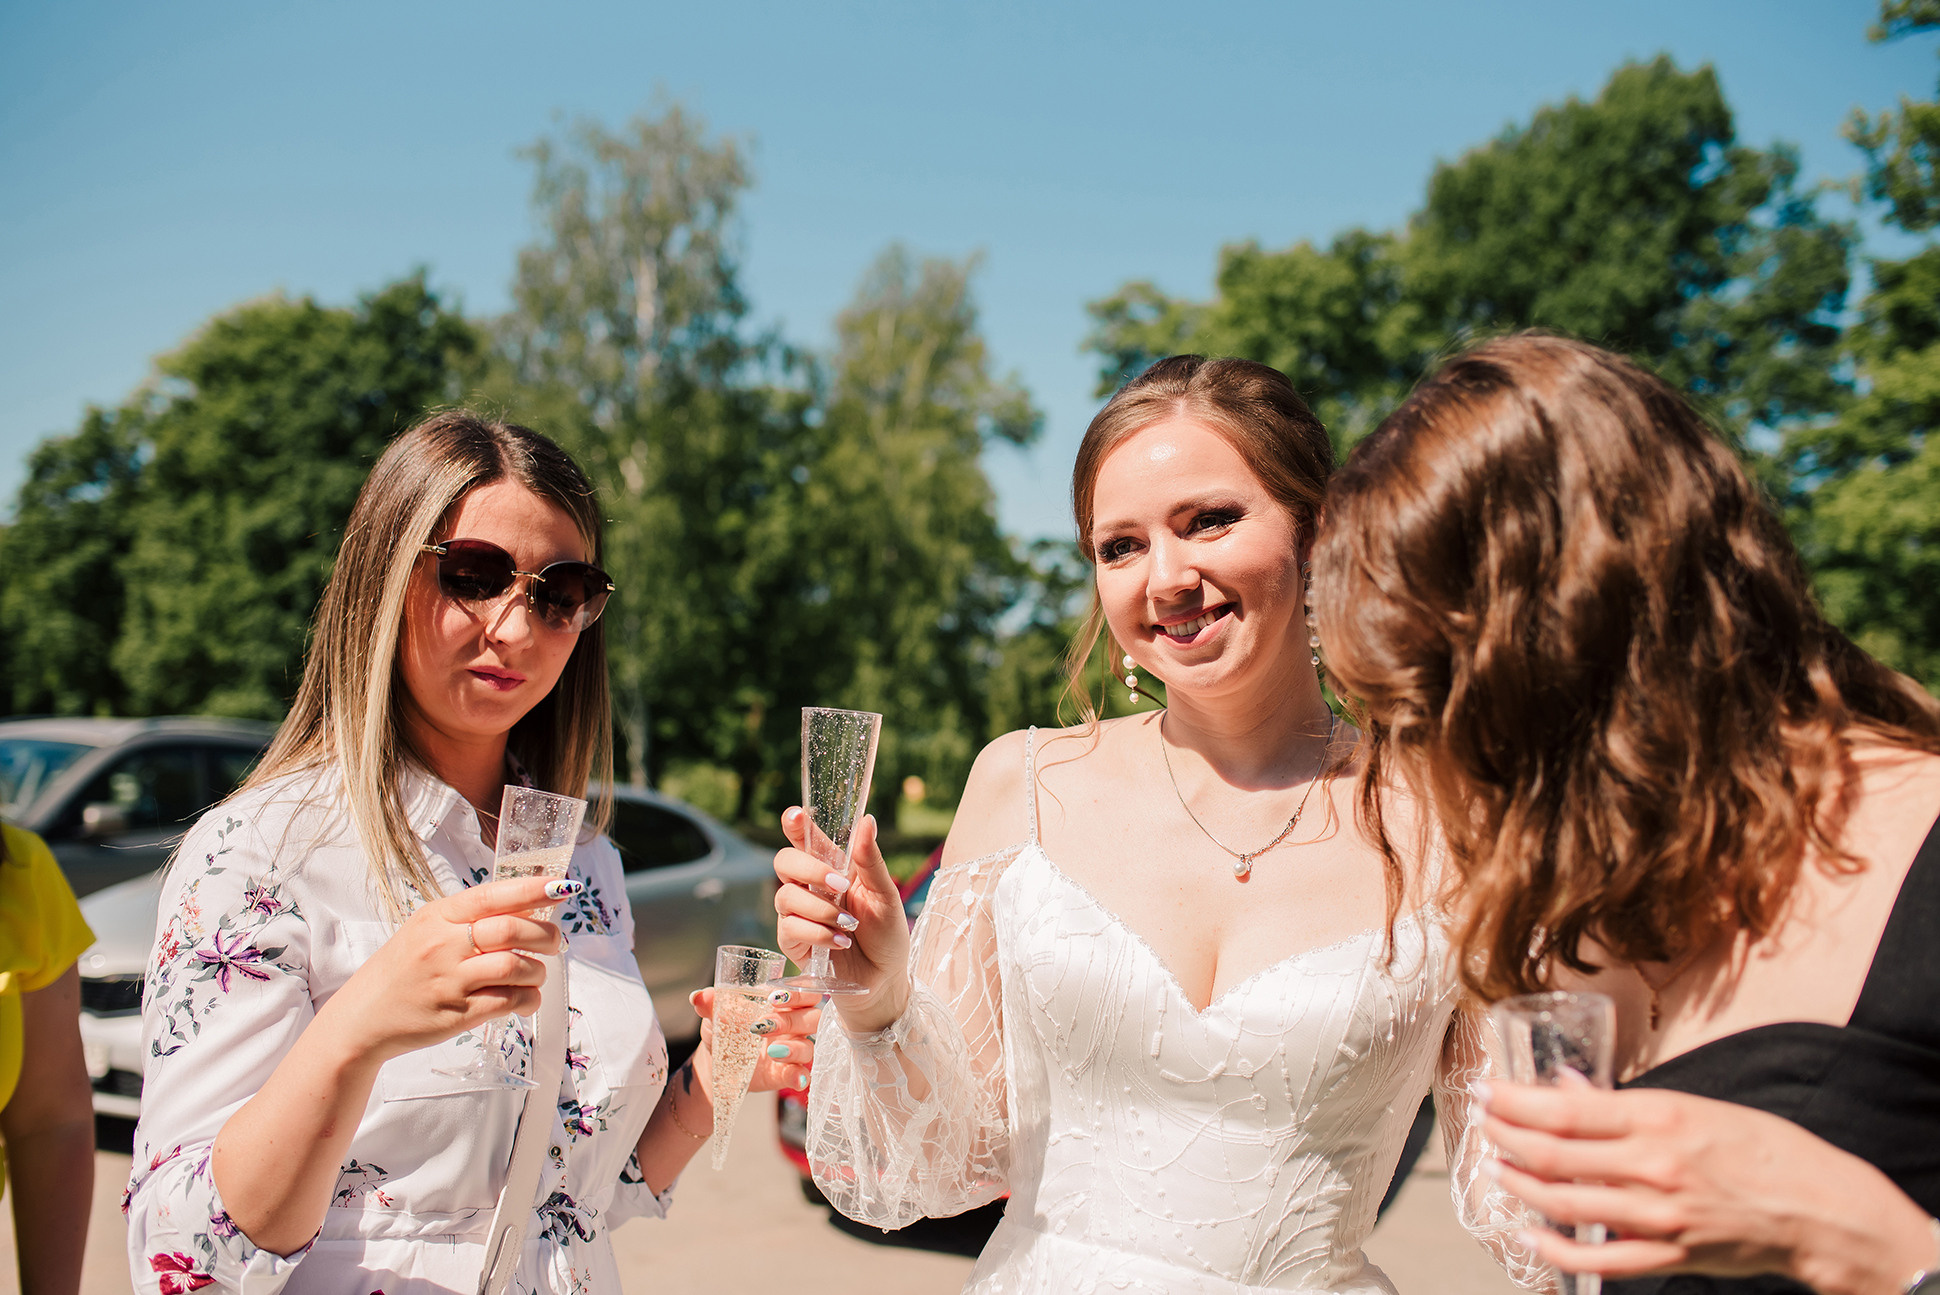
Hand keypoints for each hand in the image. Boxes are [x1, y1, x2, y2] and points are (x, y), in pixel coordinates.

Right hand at [318, 876, 574, 1064]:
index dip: (532, 889)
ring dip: (538, 971)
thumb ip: (468, 917)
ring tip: (534, 974)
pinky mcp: (457, 1015)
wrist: (362, 1017)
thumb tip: (526, 903)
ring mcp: (450, 981)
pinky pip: (508, 1002)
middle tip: (554, 942)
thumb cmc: (401, 970)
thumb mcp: (425, 929)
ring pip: (516, 967)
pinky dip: (527, 999)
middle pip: (512, 930)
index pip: (492, 895)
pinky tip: (525, 999)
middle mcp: (443, 945)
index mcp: (438, 917)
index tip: (562, 886)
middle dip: (546, 935)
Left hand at [688, 986, 820, 1093]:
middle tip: (764, 1024)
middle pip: (812, 1017)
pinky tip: (795, 1078)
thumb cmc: (724, 1029)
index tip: (774, 996)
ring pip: (809, 1046)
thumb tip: (697, 997)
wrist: (716, 1063)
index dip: (798, 992)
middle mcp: (794, 1026)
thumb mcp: (716, 1016)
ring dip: (794, 1048)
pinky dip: (800, 1076)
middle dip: (791, 1019)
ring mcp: (793, 1050)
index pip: (806, 992)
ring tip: (772, 1052)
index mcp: (784, 1004)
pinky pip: (802, 1074)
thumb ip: (710, 1004)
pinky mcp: (787, 1073)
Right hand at [773, 808, 911, 1031]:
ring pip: (785, 895)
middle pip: (784, 861)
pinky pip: (789, 927)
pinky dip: (817, 933)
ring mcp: (799, 914)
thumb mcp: (887, 896)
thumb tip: (867, 820)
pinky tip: (840, 941)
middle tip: (839, 884)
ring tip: (849, 924)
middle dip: (809, 870)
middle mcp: (810, 887)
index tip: (796, 816)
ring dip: (820, 908)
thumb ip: (870, 861)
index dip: (796, 824)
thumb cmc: (887, 935)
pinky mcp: (793, 941)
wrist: (885, 979)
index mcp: (833, 868)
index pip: (807, 839)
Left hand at [1481, 1080, 1937, 1294]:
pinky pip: (1597, 1257)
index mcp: (1657, 1119)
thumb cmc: (1760, 1147)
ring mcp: (1656, 1216)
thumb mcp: (1693, 1105)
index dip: (1514, 1102)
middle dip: (1505, 1139)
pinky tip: (1529, 1234)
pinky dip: (1555, 1247)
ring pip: (1564, 1204)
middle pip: (1552, 1156)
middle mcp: (1650, 1167)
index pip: (1564, 1110)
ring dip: (1520, 1185)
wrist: (1817, 1208)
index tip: (1487, 1091)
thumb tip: (1567, 1088)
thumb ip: (1624, 1103)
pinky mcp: (1667, 1254)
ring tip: (1497, 1168)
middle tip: (1483, 1125)